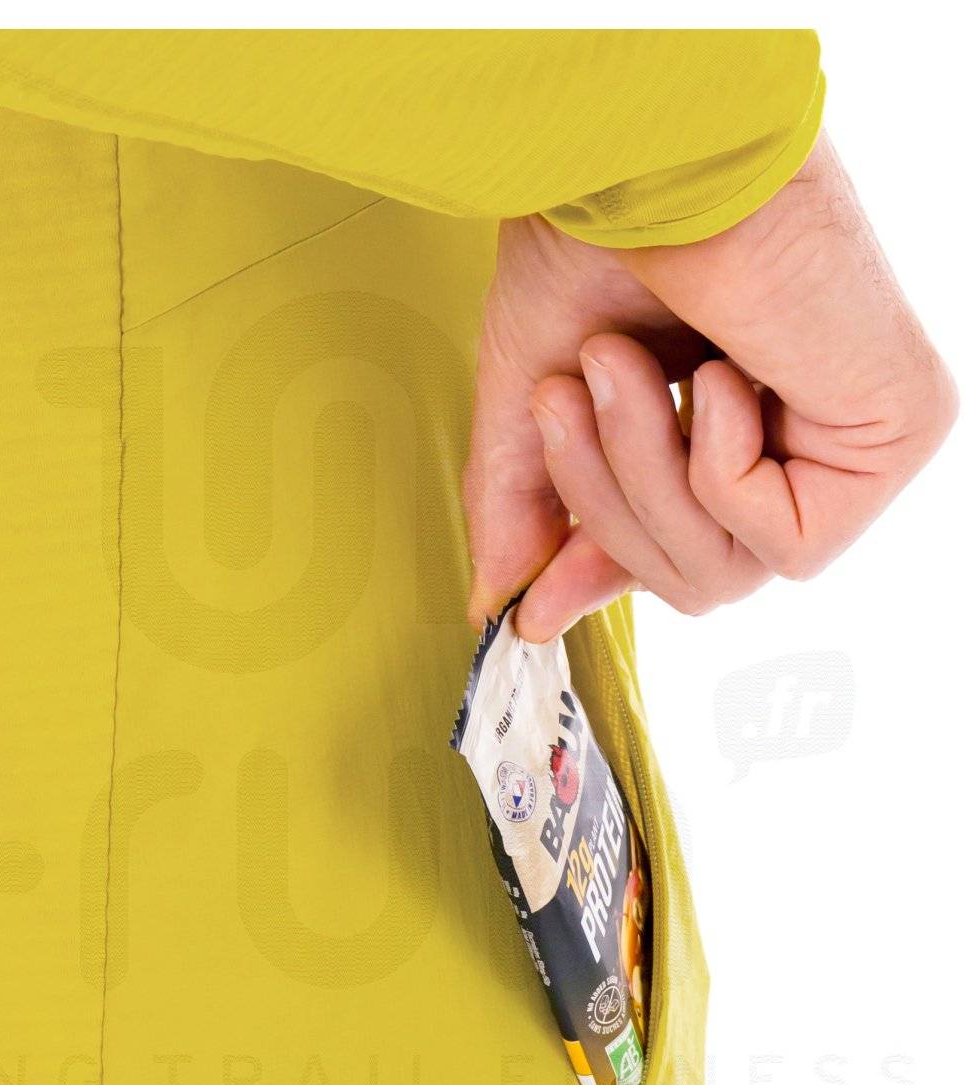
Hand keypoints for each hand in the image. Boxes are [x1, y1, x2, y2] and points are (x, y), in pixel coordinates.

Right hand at [463, 133, 955, 640]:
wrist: (644, 156)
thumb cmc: (601, 231)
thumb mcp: (535, 392)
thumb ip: (526, 503)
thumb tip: (498, 606)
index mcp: (732, 414)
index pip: (681, 547)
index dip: (604, 576)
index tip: (530, 612)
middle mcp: (805, 432)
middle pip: (701, 581)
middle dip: (611, 506)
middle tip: (566, 396)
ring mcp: (857, 440)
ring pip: (735, 571)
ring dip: (648, 476)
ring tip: (622, 365)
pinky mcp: (901, 435)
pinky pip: (794, 546)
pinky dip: (724, 472)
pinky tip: (722, 376)